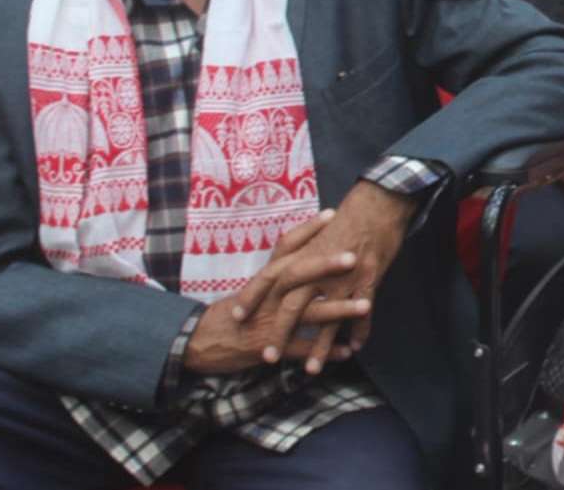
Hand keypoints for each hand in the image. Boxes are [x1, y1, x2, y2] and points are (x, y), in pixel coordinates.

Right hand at [185, 211, 371, 373]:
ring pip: (305, 313)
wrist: (198, 342)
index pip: (285, 247)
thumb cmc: (230, 312)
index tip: (332, 214)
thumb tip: (303, 251)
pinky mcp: (266, 346)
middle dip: (326, 266)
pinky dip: (323, 351)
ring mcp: (267, 321)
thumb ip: (277, 273)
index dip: (307, 230)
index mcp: (265, 278)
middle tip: (354, 257)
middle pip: (297, 275)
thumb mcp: (253, 288)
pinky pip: (299, 349)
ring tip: (366, 306)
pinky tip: (347, 350)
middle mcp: (266, 296)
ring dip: (337, 310)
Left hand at [231, 183, 415, 373]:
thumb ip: (301, 252)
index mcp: (302, 254)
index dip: (252, 296)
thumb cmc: (348, 217)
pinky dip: (358, 333)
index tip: (237, 315)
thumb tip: (286, 267)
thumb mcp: (317, 233)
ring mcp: (343, 277)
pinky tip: (353, 348)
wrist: (377, 205)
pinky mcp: (367, 280)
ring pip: (327, 318)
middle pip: (292, 305)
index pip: (269, 277)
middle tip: (268, 357)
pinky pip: (362, 314)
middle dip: (280, 334)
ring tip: (312, 370)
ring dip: (319, 346)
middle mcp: (318, 268)